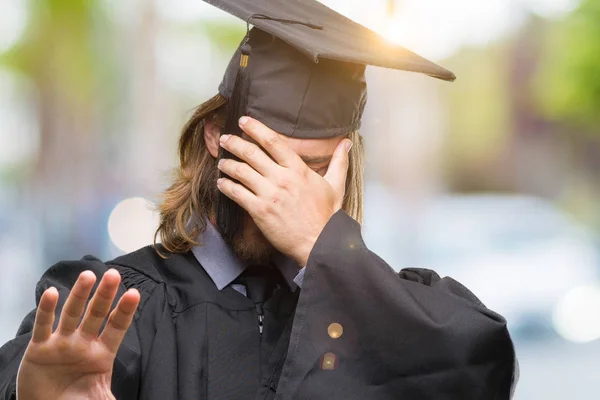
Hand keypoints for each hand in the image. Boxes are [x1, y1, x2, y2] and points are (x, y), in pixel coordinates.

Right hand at [17, 269, 139, 399]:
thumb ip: (112, 397)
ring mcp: (62, 342)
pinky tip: (52, 293)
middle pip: (96, 314)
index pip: (117, 327)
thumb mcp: (99, 399)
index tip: (134, 293)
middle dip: (105, 294)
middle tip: (114, 274)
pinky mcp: (39, 347)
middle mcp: (83, 342)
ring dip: (79, 294)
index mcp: (102, 353)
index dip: (125, 311)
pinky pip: (43, 325)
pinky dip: (46, 309)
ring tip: (88, 275)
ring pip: (72, 313)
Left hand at [216, 116, 351, 265]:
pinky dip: (226, 186)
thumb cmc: (326, 216)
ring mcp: (269, 194)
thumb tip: (346, 142)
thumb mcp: (336, 185)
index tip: (244, 121)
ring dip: (227, 164)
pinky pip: (237, 193)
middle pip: (251, 153)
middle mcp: (282, 178)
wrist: (319, 242)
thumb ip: (338, 161)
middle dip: (234, 143)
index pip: (273, 141)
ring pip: (241, 171)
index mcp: (298, 169)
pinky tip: (222, 183)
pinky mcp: (259, 211)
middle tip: (224, 139)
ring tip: (221, 162)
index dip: (255, 128)